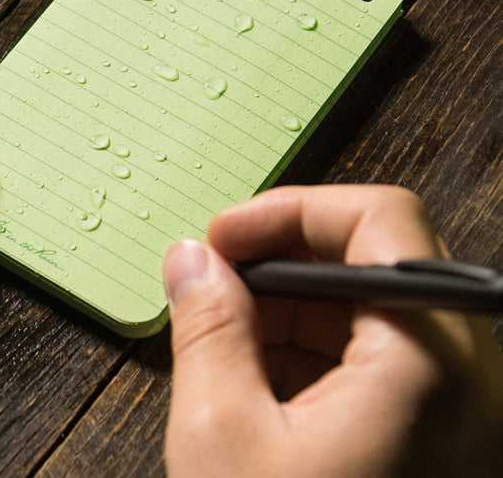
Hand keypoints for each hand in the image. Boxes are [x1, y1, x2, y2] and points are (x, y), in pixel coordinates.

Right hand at [163, 185, 502, 476]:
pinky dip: (307, 354)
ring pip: (363, 308)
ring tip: (223, 348)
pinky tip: (258, 385)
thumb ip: (205, 326)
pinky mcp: (432, 428)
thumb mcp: (222, 436)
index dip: (290, 213)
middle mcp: (461, 368)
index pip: (375, 218)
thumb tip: (189, 256)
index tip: (222, 239)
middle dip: (276, 265)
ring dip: (284, 312)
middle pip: (367, 260)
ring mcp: (452, 401)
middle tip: (209, 290)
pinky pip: (368, 356)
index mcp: (426, 356)